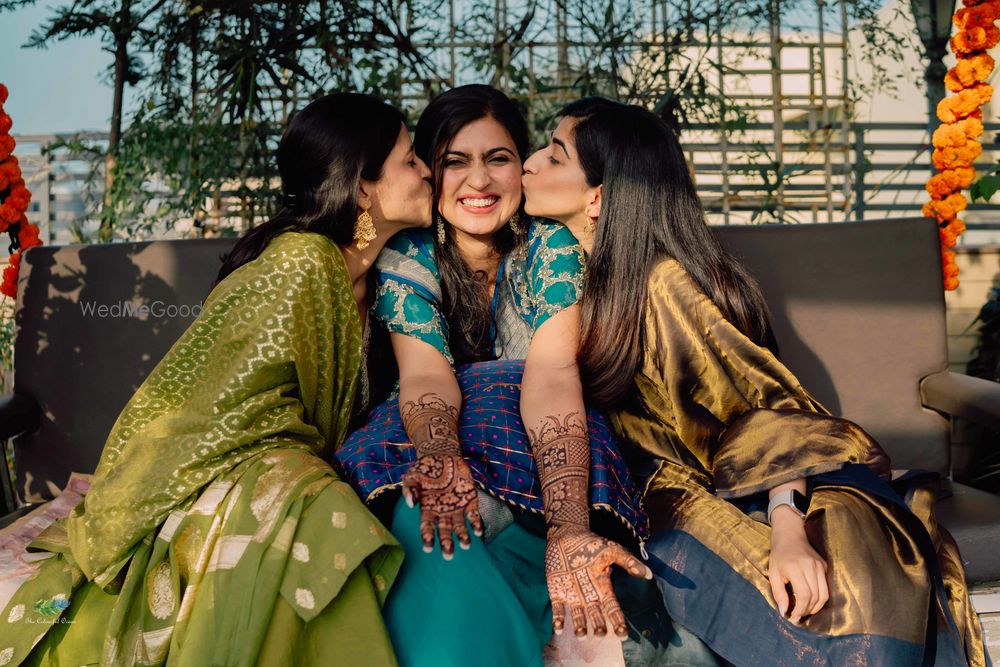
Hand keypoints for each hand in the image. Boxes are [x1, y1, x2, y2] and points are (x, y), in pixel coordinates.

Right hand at [401, 453, 482, 558]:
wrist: (443, 455)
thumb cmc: (425, 468)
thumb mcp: (412, 477)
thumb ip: (409, 490)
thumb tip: (411, 504)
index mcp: (428, 509)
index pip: (427, 528)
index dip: (427, 538)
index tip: (428, 547)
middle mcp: (443, 512)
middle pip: (444, 532)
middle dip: (446, 544)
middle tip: (449, 555)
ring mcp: (457, 508)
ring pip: (460, 527)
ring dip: (463, 536)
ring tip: (466, 545)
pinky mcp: (469, 500)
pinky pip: (473, 515)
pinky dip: (476, 523)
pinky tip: (478, 532)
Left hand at [545, 525, 652, 637]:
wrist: (567, 536)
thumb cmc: (591, 544)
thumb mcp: (612, 551)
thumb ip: (628, 562)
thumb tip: (648, 574)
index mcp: (603, 588)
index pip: (612, 608)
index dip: (618, 621)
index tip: (623, 633)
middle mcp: (589, 596)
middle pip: (596, 615)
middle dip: (599, 625)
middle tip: (601, 634)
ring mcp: (573, 595)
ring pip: (578, 616)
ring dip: (579, 626)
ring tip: (581, 634)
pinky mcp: (557, 592)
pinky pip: (558, 608)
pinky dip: (558, 619)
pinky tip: (558, 628)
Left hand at [768, 508, 828, 623]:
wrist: (790, 535)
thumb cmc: (779, 555)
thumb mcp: (773, 574)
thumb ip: (779, 594)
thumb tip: (784, 612)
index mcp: (795, 568)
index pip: (804, 595)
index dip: (800, 610)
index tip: (793, 617)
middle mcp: (810, 566)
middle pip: (815, 597)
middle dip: (807, 611)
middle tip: (798, 616)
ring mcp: (820, 566)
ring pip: (824, 594)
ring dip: (816, 607)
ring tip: (805, 611)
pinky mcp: (824, 565)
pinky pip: (826, 587)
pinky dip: (820, 598)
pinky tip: (810, 600)